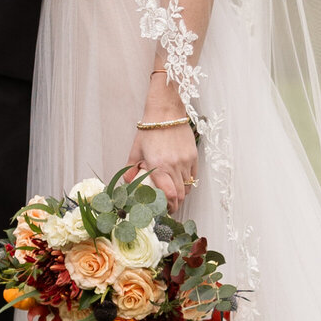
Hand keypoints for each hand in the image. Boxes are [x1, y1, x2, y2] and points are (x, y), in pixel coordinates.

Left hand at [127, 73, 197, 213]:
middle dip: (175, 204)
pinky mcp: (193, 155)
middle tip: (169, 207)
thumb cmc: (150, 129)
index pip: (168, 195)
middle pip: (180, 195)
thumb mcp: (136, 149)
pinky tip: (181, 182)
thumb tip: (127, 181)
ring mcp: (186, 161)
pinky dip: (188, 183)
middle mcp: (174, 166)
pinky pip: (193, 176)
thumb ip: (131, 168)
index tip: (164, 210)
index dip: (168, 206)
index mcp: (158, 166)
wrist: (166, 111)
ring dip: (181, 194)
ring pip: (188, 187)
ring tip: (173, 195)